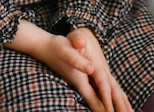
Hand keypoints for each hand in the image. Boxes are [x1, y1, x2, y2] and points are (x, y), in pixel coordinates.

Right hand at [5, 21, 132, 111]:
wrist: (45, 47)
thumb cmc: (56, 47)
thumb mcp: (66, 50)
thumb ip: (77, 60)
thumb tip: (90, 68)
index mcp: (80, 80)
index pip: (95, 99)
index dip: (106, 108)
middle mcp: (81, 84)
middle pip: (97, 104)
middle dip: (108, 111)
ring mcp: (81, 83)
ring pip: (96, 101)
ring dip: (106, 109)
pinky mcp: (81, 79)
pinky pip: (95, 95)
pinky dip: (102, 102)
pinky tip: (106, 104)